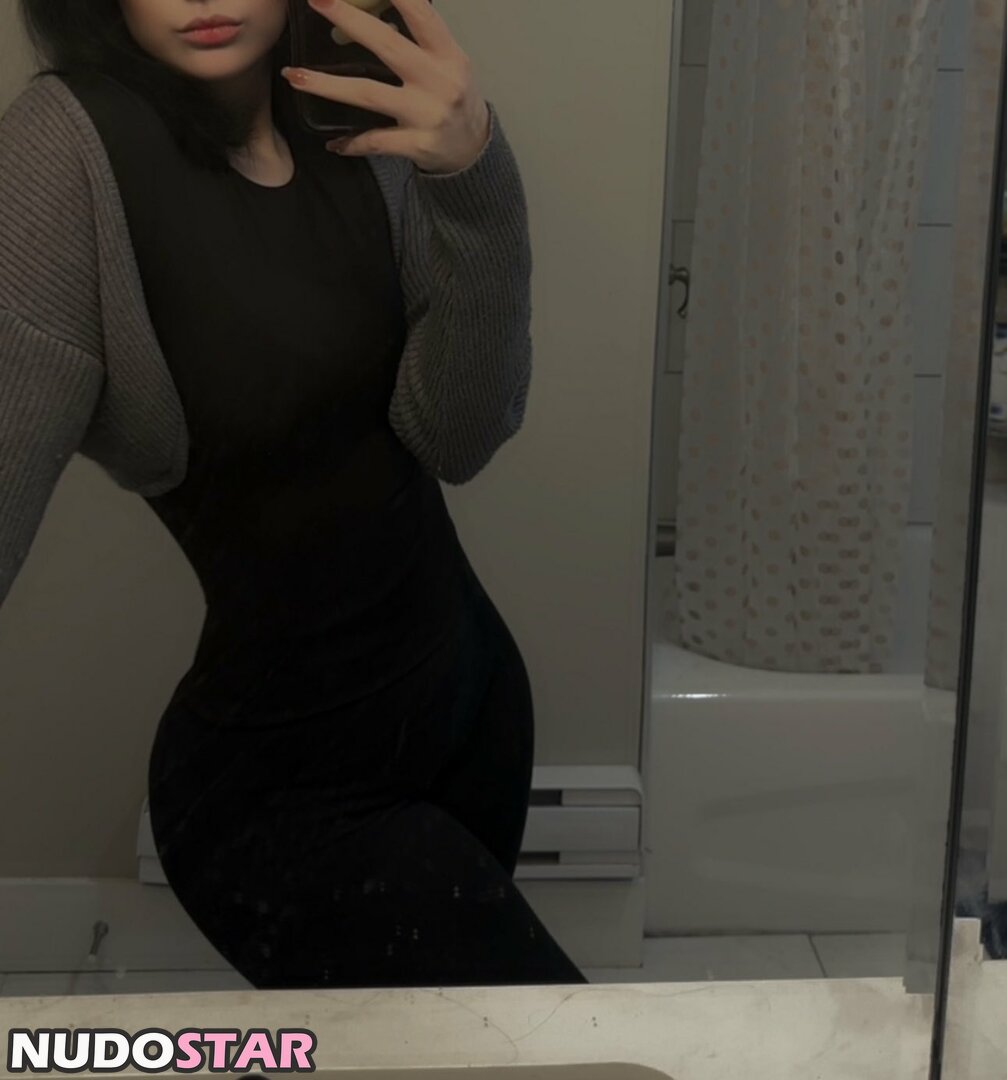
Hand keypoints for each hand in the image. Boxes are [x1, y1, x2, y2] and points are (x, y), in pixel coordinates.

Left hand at [281, 0, 491, 174]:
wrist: (474, 151)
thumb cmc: (454, 98)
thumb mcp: (447, 61)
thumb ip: (417, 38)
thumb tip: (374, 6)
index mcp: (446, 54)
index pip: (420, 12)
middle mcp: (437, 81)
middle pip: (387, 45)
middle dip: (349, 19)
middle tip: (316, 0)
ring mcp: (425, 114)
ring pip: (369, 94)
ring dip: (327, 86)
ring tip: (295, 76)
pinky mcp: (416, 145)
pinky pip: (375, 141)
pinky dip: (352, 143)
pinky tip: (333, 143)